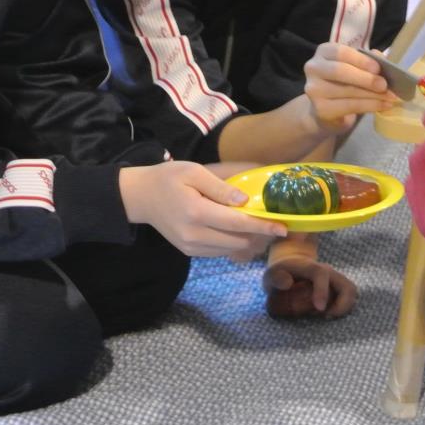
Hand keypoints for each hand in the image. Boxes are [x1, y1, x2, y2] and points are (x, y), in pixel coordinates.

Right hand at [120, 162, 284, 260]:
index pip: (237, 223)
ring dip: (248, 240)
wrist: (141, 197)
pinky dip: (233, 243)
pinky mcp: (190, 252)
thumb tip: (245, 201)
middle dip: (259, 234)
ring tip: (259, 225)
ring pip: (231, 250)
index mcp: (196, 213)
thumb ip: (220, 187)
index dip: (263, 226)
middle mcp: (194, 235)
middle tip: (273, 222)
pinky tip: (238, 230)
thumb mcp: (194, 172)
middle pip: (238, 241)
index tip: (283, 227)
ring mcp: (191, 247)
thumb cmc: (169, 178)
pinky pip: (220, 251)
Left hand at [264, 255, 357, 318]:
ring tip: (327, 316)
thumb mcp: (271, 275)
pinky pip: (349, 296)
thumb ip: (276, 278)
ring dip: (344, 307)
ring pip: (351, 292)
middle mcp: (328, 271)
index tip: (320, 309)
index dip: (322, 291)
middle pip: (347, 286)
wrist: (291, 263)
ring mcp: (335, 278)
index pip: (321, 274)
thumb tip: (288, 284)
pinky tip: (328, 313)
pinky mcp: (338, 286)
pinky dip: (343, 307)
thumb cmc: (280, 272)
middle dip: (342, 305)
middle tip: (326, 316)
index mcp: (311, 267)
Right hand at [304, 42, 399, 132]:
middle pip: (340, 71)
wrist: (327, 110)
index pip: (340, 52)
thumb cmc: (344, 82)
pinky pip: (349, 106)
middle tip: (385, 85)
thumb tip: (383, 60)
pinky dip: (369, 106)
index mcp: (323, 52)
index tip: (378, 68)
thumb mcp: (355, 67)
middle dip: (366, 79)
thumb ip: (368, 61)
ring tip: (390, 97)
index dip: (361, 60)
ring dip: (372, 95)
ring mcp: (314, 90)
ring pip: (347, 91)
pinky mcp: (321, 109)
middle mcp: (313, 68)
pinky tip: (383, 106)